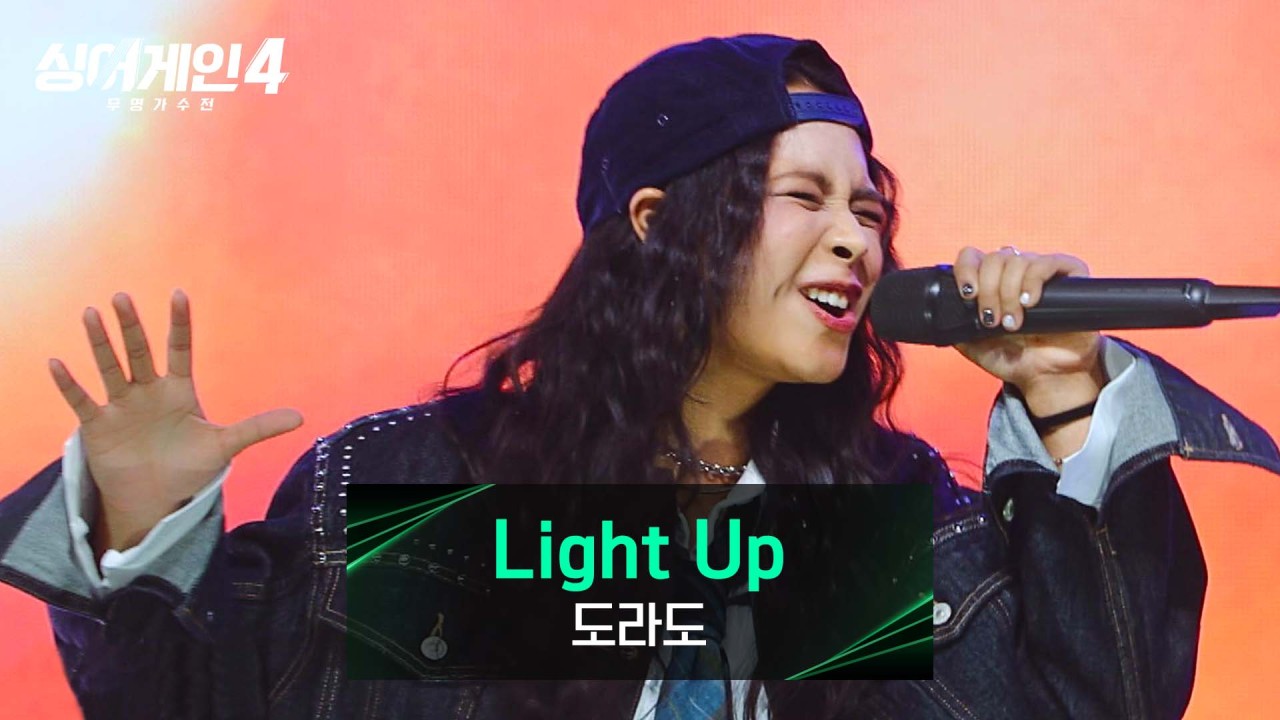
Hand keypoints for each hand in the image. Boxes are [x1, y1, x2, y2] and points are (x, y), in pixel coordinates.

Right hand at [48, 290, 303, 554]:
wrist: (157, 498)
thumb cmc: (191, 468)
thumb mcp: (225, 446)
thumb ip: (258, 428)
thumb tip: (302, 417)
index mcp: (178, 391)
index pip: (179, 350)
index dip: (179, 324)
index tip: (178, 293)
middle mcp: (147, 392)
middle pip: (140, 353)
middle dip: (132, 327)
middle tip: (123, 297)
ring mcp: (121, 407)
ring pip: (110, 368)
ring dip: (99, 343)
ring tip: (90, 313)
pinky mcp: (98, 427)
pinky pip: (82, 401)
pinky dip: (70, 384)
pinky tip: (57, 364)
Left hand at [950, 246, 1104, 416]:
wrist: (1048, 376)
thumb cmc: (1013, 358)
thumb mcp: (975, 345)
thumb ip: (956, 327)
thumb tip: (938, 315)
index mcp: (991, 282)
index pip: (973, 257)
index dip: (966, 269)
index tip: (967, 295)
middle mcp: (1014, 272)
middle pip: (994, 259)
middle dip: (988, 291)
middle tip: (992, 320)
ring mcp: (1041, 272)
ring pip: (1017, 261)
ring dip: (1009, 292)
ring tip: (1013, 323)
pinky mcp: (1069, 275)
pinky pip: (1048, 262)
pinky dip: (1033, 280)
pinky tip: (1029, 302)